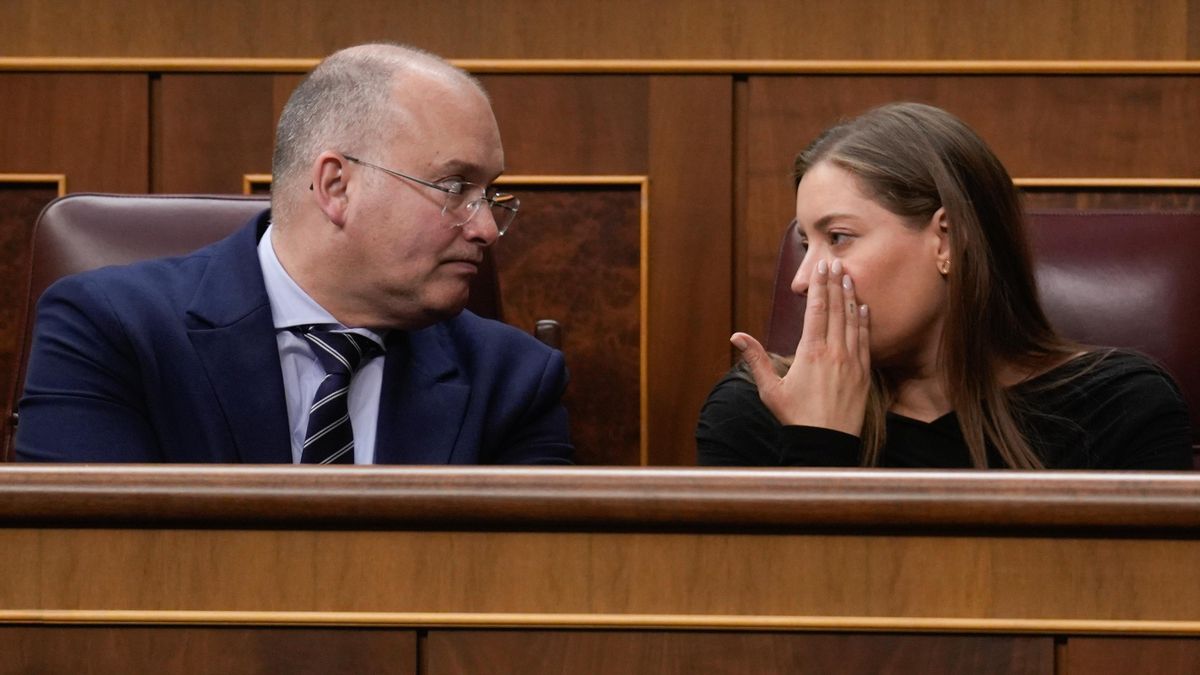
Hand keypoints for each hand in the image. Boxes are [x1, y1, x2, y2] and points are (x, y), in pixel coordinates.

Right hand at [733, 258, 870, 435]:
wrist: (825, 443)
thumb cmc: (795, 417)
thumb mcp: (770, 389)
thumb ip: (755, 360)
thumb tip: (736, 337)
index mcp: (810, 352)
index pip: (816, 310)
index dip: (819, 286)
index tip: (821, 268)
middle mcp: (834, 352)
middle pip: (836, 309)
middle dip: (835, 283)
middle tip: (836, 262)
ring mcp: (851, 361)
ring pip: (852, 321)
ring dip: (850, 297)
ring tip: (849, 277)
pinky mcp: (863, 373)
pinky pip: (865, 340)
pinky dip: (864, 321)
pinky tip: (864, 308)